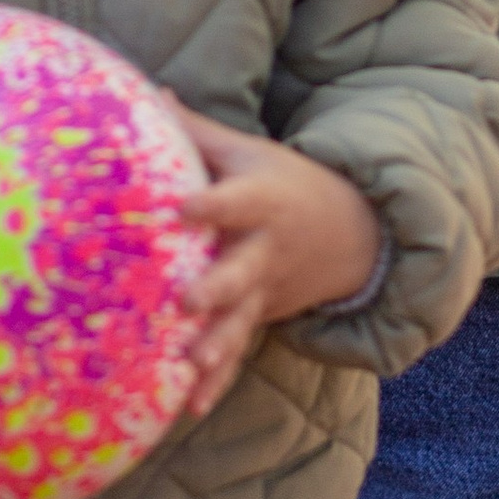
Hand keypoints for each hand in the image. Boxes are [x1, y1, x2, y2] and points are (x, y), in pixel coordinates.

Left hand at [170, 111, 382, 415]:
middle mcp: (264, 250)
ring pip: (240, 322)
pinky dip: (217, 382)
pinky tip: (190, 407)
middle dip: (216, 289)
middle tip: (187, 302)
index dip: (209, 204)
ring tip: (192, 364)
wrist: (352, 232)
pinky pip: (238, 353)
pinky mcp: (260, 318)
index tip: (179, 207)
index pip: (234, 200)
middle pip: (240, 272)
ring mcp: (264, 290)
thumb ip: (196, 131)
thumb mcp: (248, 151)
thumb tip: (146, 92)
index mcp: (261, 201)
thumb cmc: (283, 181)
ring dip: (217, 346)